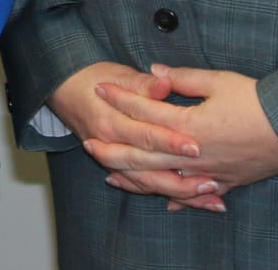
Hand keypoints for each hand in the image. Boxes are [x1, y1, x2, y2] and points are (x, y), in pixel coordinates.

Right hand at [50, 61, 224, 213]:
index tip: (196, 147)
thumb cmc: (94, 78)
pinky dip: (164, 195)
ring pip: (147, 184)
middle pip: (148, 169)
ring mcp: (112, 161)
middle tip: (212, 183)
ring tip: (210, 200)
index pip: (145, 135)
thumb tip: (164, 84)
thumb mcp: (118, 74)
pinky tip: (188, 203)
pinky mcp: (117, 168)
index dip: (170, 142)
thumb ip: (143, 84)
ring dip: (179, 194)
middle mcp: (110, 146)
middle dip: (181, 179)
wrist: (66, 90)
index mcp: (111, 121)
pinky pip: (141, 187)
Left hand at [96, 64, 277, 211]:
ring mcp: (208, 172)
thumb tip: (154, 72)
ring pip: (163, 180)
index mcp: (189, 124)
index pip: (146, 109)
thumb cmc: (260, 101)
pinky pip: (196, 195)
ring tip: (111, 175)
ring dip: (135, 178)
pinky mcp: (226, 182)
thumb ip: (183, 78)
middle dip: (113, 148)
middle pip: (144, 153)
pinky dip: (179, 199)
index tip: (100, 88)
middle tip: (87, 144)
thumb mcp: (220, 81)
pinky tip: (167, 202)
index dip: (121, 97)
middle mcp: (194, 153)